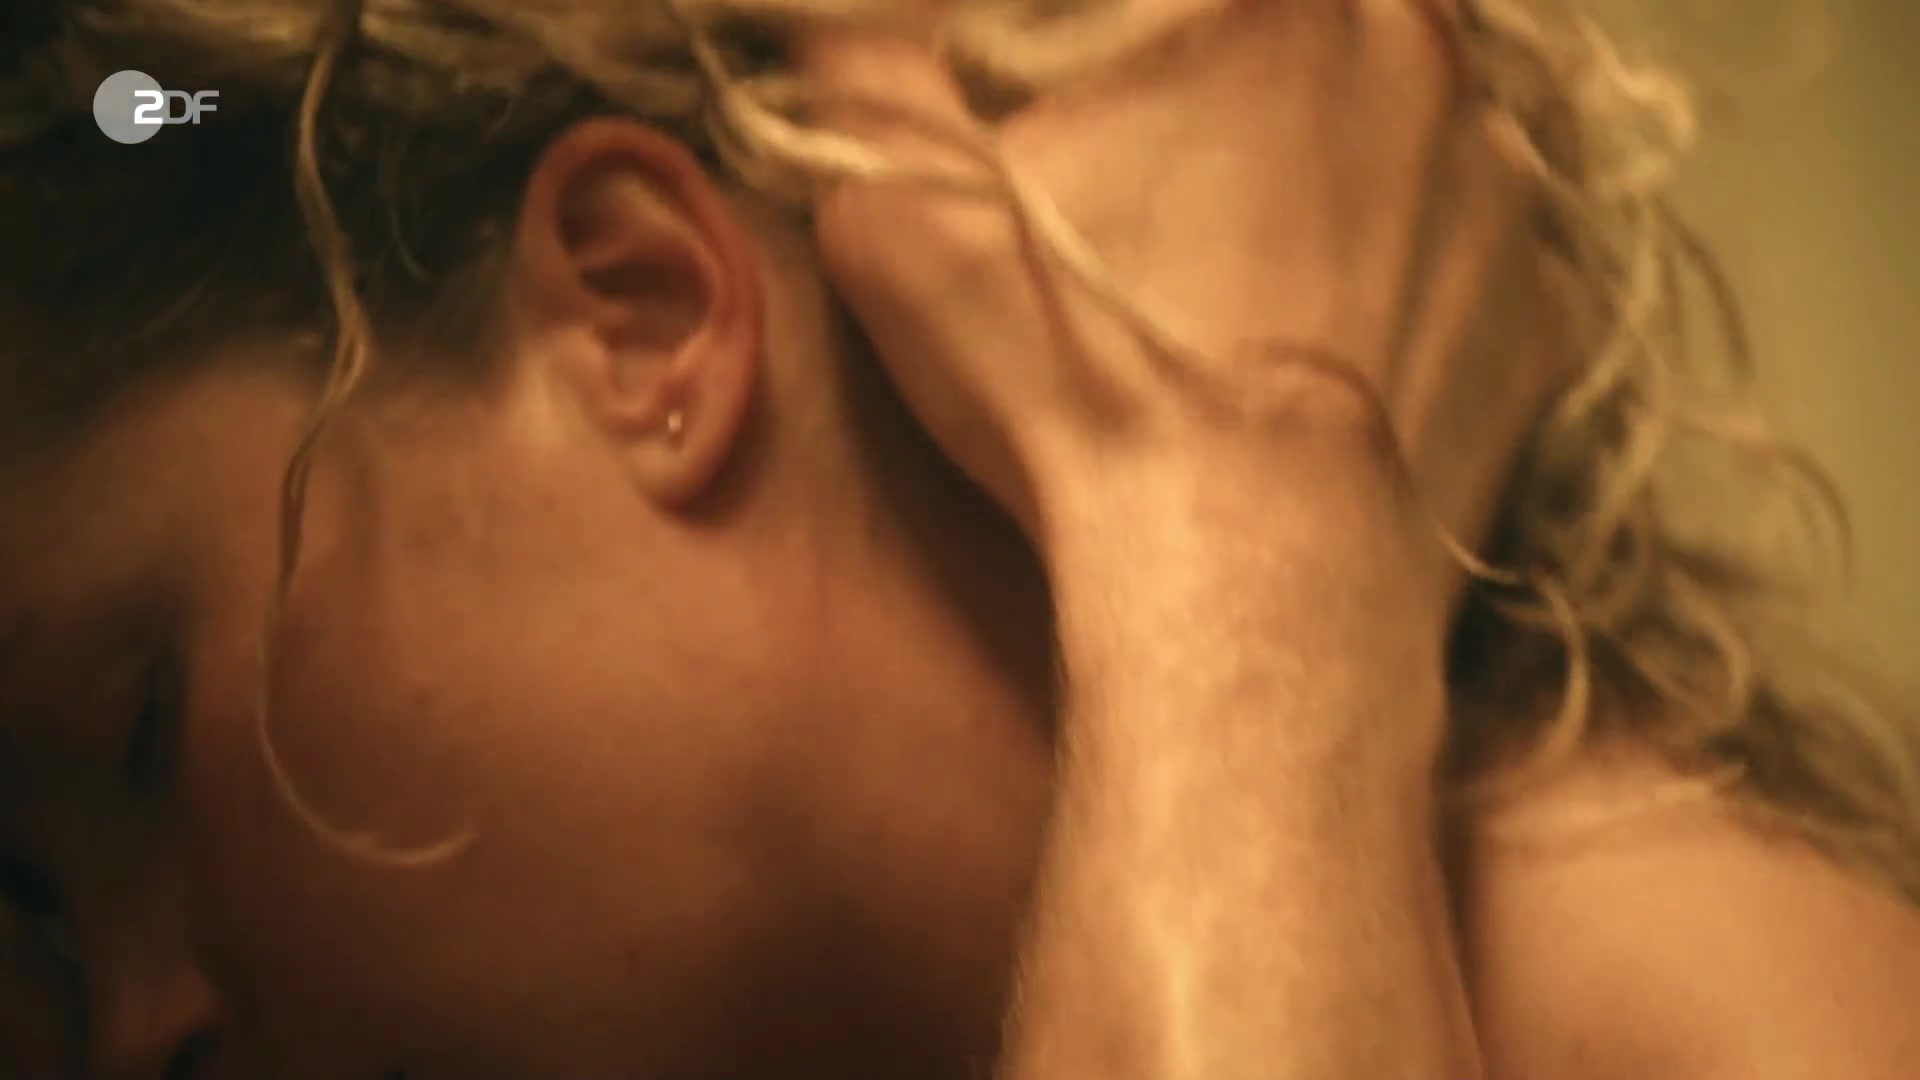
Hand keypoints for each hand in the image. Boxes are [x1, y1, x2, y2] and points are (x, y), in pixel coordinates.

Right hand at [802, 0, 1575, 589]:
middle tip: (1166, 185)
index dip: (1121, 51)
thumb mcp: (904, 212)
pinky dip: (1409, 270)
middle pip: (1313, 25)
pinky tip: (1327, 343)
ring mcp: (1498, 175)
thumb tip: (844, 33)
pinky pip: (1472, 241)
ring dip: (1336, 163)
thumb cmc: (1071, 378)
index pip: (1172, 7)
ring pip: (1405, 117)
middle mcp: (1407, 42)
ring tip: (1247, 265)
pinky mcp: (1544, 303)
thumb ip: (873, 82)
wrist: (1248, 576)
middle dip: (1234, 86)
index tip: (1087, 126)